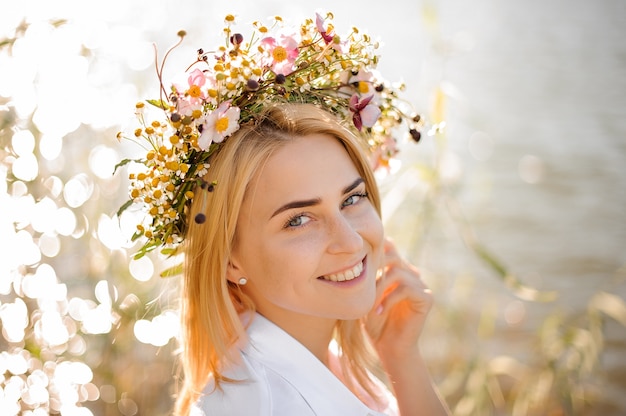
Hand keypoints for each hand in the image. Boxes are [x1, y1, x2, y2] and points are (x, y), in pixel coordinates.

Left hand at [365, 237, 432, 358]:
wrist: (389, 348)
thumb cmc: (373, 323)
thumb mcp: (364, 297)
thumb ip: (365, 276)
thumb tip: (354, 256)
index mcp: (396, 269)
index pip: (388, 246)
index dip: (373, 250)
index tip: (356, 265)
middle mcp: (410, 273)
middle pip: (392, 254)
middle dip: (373, 268)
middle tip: (361, 285)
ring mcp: (420, 285)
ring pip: (396, 272)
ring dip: (378, 287)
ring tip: (369, 304)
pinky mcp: (426, 298)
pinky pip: (406, 288)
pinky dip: (388, 299)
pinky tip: (378, 311)